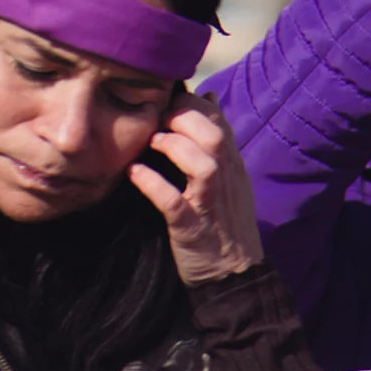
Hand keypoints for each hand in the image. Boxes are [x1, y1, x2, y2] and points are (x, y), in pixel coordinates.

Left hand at [129, 91, 263, 285]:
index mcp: (232, 166)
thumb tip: (207, 97)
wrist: (236, 274)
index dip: (192, 104)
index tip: (168, 101)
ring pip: (202, 166)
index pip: (218, 122)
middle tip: (158, 117)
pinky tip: (134, 174)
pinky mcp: (192, 229)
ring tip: (151, 142)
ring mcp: (210, 205)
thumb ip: (217, 139)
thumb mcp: (229, 176)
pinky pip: (174, 203)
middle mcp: (225, 181)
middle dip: (184, 119)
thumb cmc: (225, 222)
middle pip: (214, 137)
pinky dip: (153, 185)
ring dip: (174, 147)